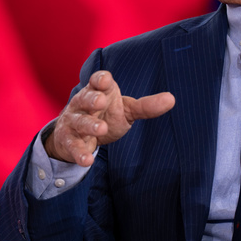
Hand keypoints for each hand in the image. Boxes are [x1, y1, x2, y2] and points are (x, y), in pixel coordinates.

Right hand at [44, 70, 174, 166]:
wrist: (76, 133)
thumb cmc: (105, 114)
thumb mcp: (126, 109)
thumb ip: (146, 106)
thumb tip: (172, 99)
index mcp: (98, 91)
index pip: (97, 81)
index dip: (100, 79)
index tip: (106, 80)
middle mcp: (82, 103)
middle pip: (85, 98)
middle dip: (92, 99)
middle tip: (101, 103)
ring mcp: (74, 121)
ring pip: (79, 121)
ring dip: (89, 125)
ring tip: (102, 129)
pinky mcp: (68, 140)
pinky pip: (73, 146)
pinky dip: (80, 153)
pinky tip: (88, 161)